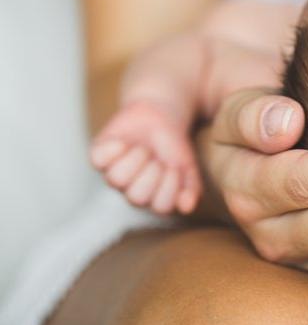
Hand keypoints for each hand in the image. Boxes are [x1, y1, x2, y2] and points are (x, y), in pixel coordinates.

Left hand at [91, 99, 200, 214]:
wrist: (160, 116)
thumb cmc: (173, 147)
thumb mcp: (188, 167)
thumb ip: (191, 187)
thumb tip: (187, 207)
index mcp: (154, 197)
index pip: (161, 206)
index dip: (170, 186)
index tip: (175, 167)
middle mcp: (131, 190)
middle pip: (137, 197)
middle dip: (152, 174)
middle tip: (157, 159)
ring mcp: (113, 174)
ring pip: (116, 179)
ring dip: (135, 159)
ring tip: (143, 149)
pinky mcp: (99, 156)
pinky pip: (98, 159)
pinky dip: (113, 148)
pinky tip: (124, 142)